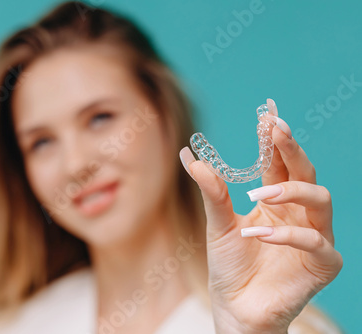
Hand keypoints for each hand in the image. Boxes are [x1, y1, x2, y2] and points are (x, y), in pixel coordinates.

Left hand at [179, 99, 342, 332]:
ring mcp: (314, 238)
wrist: (235, 308)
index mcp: (276, 201)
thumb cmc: (230, 266)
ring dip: (292, 192)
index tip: (268, 116)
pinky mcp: (322, 264)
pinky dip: (288, 237)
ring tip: (259, 195)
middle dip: (292, 150)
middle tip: (276, 131)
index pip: (281, 164)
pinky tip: (258, 235)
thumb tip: (189, 155)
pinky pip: (316, 243)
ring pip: (321, 201)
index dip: (277, 140)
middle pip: (306, 173)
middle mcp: (298, 215)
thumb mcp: (218, 225)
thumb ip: (211, 192)